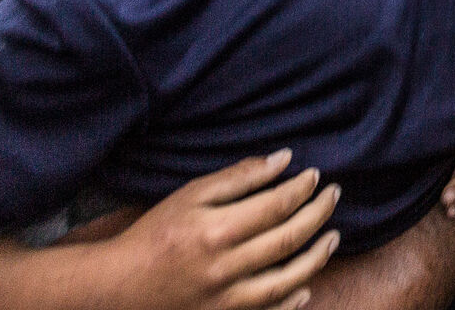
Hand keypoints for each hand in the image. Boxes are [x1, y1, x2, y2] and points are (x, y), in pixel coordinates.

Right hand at [102, 149, 340, 309]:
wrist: (120, 286)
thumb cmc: (156, 233)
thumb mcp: (191, 195)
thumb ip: (238, 177)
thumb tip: (283, 159)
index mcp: (216, 231)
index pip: (276, 206)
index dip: (302, 189)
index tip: (315, 176)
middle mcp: (224, 267)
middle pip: (287, 240)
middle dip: (318, 215)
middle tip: (334, 197)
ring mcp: (225, 299)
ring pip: (286, 280)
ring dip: (316, 258)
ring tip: (333, 238)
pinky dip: (292, 302)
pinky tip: (306, 286)